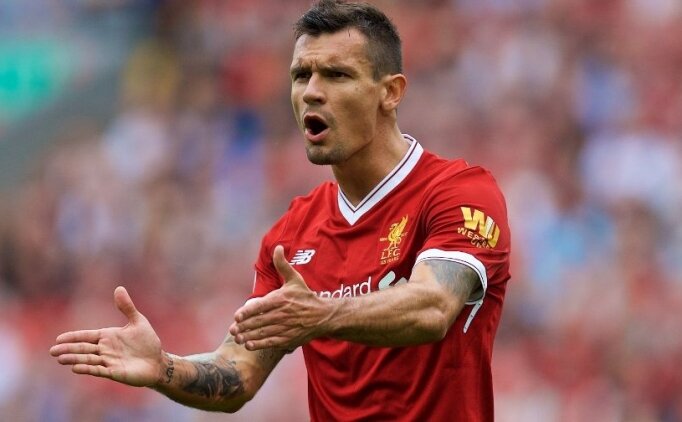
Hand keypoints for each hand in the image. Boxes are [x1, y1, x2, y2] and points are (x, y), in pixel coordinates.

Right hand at [50, 286, 165, 386]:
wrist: (158, 361)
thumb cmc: (147, 342)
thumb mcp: (138, 321)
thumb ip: (127, 307)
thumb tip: (119, 288)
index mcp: (108, 336)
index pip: (87, 336)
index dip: (73, 337)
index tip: (59, 338)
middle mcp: (105, 349)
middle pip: (83, 349)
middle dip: (68, 349)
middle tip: (53, 351)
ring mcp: (109, 361)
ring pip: (88, 360)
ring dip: (75, 359)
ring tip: (60, 359)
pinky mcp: (115, 372)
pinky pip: (99, 370)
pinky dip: (88, 369)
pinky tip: (76, 368)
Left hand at [229, 245, 336, 350]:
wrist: (323, 315)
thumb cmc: (305, 296)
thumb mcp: (295, 279)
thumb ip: (282, 264)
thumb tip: (278, 247)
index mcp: (281, 299)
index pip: (260, 306)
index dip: (247, 312)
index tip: (237, 317)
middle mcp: (282, 314)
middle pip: (259, 321)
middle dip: (244, 327)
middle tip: (232, 329)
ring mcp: (286, 327)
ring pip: (263, 333)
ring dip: (248, 336)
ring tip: (237, 337)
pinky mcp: (289, 338)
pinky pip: (271, 342)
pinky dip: (260, 344)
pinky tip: (249, 345)